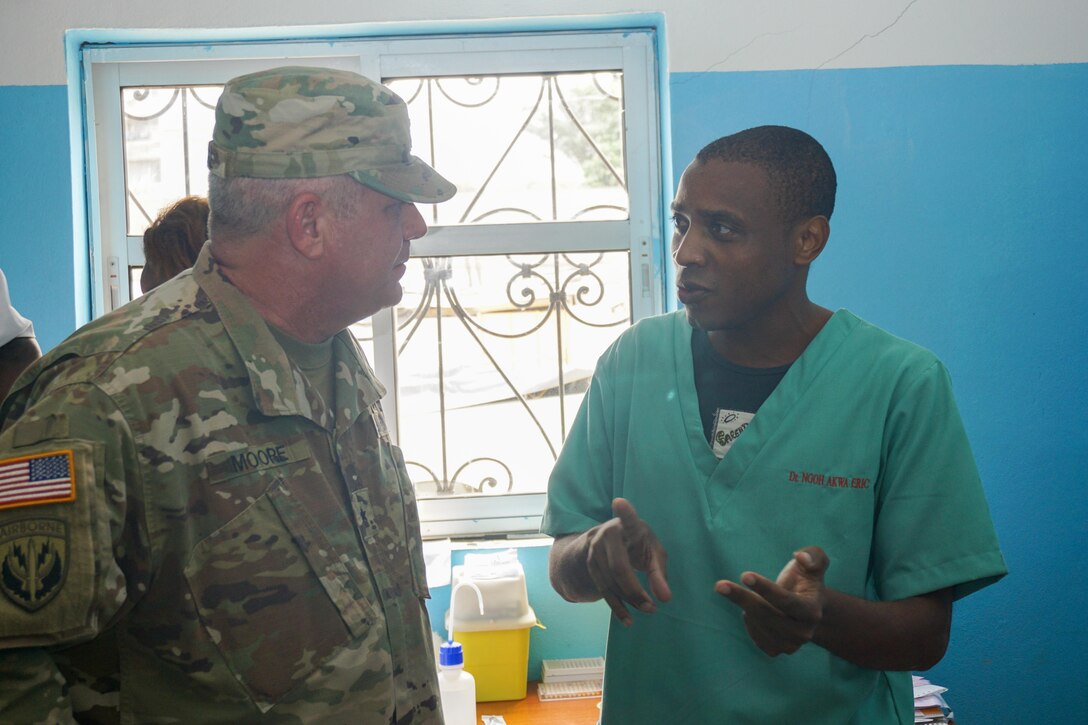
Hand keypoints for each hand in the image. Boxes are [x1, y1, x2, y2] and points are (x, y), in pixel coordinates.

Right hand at [583, 498, 670, 625]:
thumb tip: (665, 598)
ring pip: (610, 581)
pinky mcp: (590, 566)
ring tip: (648, 611)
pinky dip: (617, 607)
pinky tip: (628, 620)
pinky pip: (603, 590)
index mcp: (629, 526)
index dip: (625, 511)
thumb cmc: (638, 546)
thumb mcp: (652, 553)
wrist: (606, 545)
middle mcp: (608, 535)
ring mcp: (595, 550)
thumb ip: (659, 573)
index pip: (628, 518)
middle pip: (619, 567)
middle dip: (635, 590)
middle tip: (653, 608)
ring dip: (629, 600)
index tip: (619, 502)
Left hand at [714, 546, 829, 655]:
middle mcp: (804, 632)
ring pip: (757, 624)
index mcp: (812, 611)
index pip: (786, 601)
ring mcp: (791, 645)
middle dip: (742, 598)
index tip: (744, 575)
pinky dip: (749, 621)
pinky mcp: (776, 651)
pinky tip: (753, 612)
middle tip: (720, 585)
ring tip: (755, 597)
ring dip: (748, 607)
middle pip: (766, 614)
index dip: (765, 589)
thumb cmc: (805, 579)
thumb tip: (800, 557)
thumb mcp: (815, 561)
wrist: (805, 607)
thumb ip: (814, 555)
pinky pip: (754, 635)